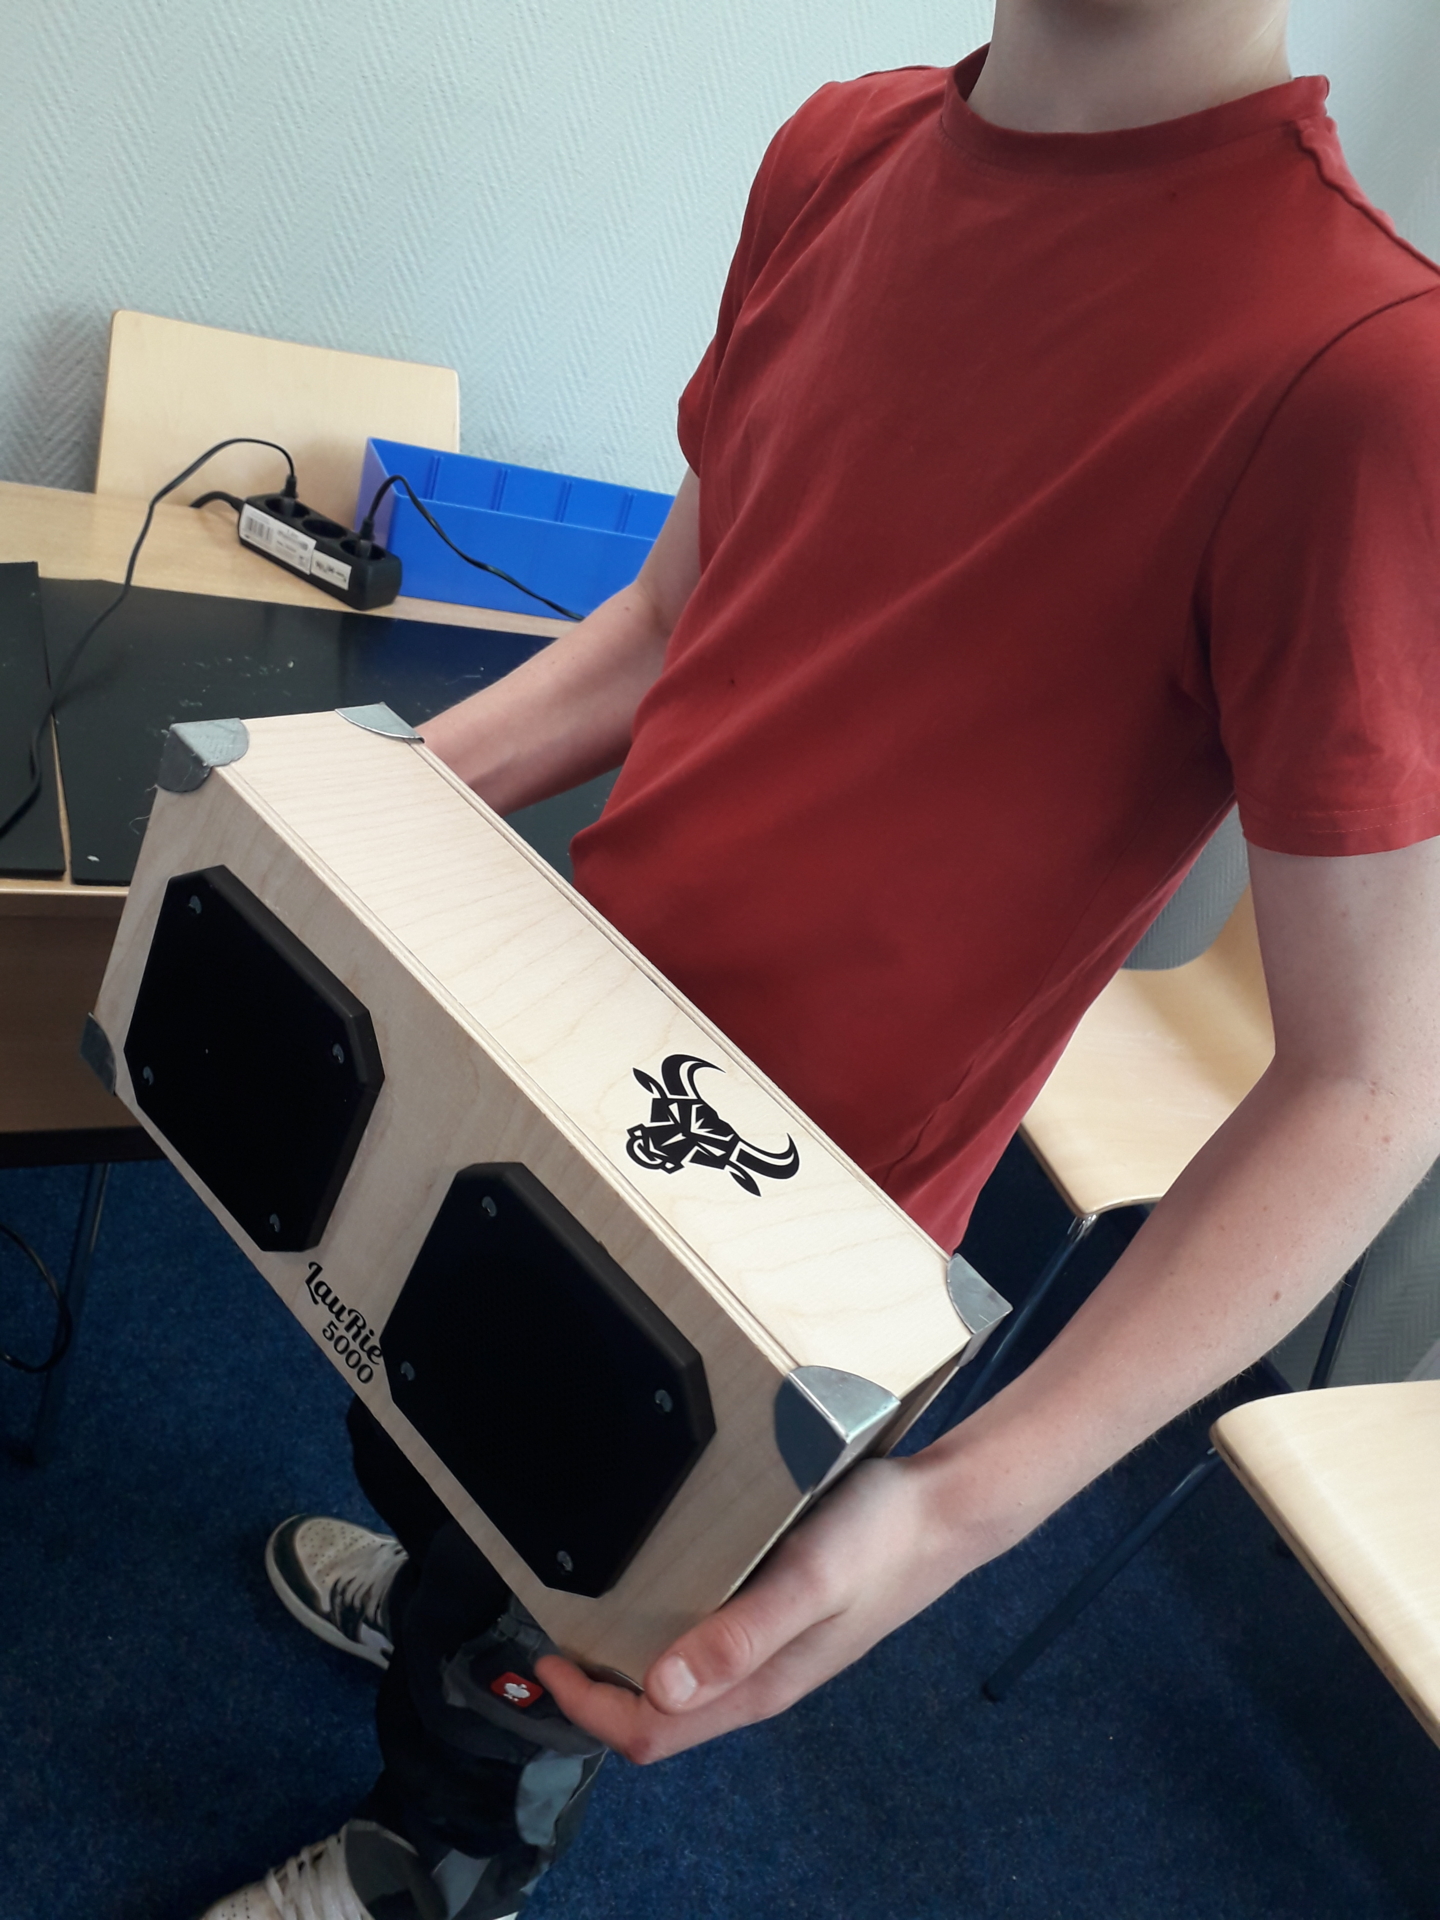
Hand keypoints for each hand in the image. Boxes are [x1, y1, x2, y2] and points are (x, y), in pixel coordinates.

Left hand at [535, 1453, 967, 1762]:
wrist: (947, 1511)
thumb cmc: (878, 1540)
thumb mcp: (807, 1579)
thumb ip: (740, 1634)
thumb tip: (661, 1687)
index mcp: (758, 1685)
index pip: (650, 1732)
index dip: (586, 1708)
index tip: (544, 1660)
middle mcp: (760, 1679)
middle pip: (660, 1718)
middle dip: (596, 1694)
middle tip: (552, 1639)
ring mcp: (773, 1652)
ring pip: (683, 1685)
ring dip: (628, 1666)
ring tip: (588, 1616)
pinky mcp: (783, 1620)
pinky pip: (709, 1647)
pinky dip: (665, 1634)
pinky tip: (656, 1590)